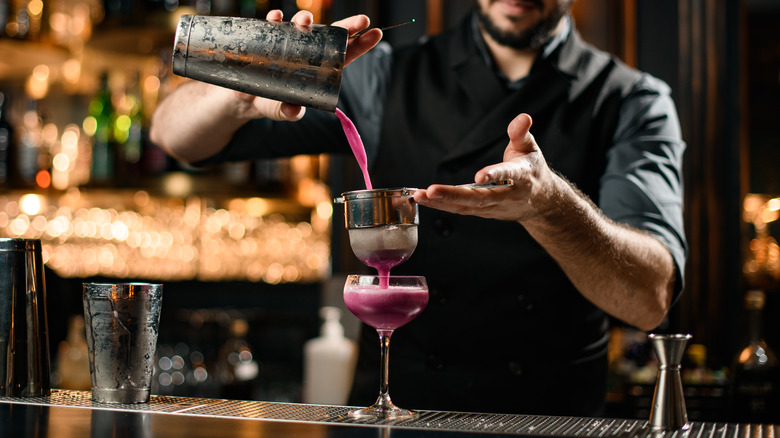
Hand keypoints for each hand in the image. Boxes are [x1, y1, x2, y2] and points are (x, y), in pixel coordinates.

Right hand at [232, 9, 382, 121]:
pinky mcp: (268, 38)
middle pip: (330, 35)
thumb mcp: (281, 111)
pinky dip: (274, 19)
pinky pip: (273, 25)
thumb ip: (289, 111)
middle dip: (347, 24)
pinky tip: (275, 18)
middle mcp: (306, 52)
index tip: (376, 33)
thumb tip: (294, 110)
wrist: (245, 98)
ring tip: (304, 21)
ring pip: (302, 26)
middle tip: (362, 20)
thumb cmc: (271, 103)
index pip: (343, 55)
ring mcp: (288, 43)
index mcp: (318, 69)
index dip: (360, 44)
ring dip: (304, 19)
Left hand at [413, 113, 555, 221]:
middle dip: (454, 195)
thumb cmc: (532, 170)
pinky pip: (461, 210)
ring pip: (467, 207)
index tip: (479, 176)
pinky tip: (424, 199)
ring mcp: (495, 207)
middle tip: (431, 190)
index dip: (495, 174)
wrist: (542, 203)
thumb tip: (522, 117)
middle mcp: (508, 195)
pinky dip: (441, 206)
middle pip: (480, 198)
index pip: (509, 175)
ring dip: (441, 202)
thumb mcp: (531, 148)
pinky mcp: (484, 212)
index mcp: (522, 176)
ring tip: (419, 195)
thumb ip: (521, 132)